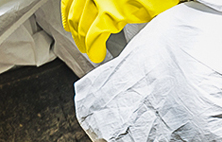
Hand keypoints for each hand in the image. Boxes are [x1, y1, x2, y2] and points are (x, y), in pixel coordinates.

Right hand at [61, 0, 177, 61]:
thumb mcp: (155, 6)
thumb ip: (147, 17)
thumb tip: (145, 31)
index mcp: (111, 12)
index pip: (93, 38)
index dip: (94, 50)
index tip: (96, 56)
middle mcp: (97, 1)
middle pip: (82, 29)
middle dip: (83, 42)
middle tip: (87, 48)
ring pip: (73, 16)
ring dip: (75, 30)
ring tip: (78, 38)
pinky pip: (68, 2)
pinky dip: (67, 13)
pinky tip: (69, 21)